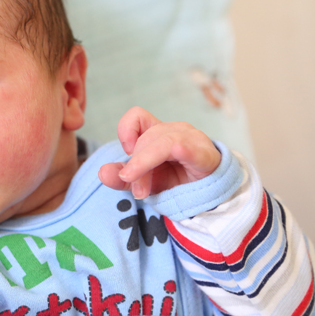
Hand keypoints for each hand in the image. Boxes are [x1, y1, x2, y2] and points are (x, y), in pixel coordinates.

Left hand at [98, 107, 220, 198]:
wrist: (212, 199)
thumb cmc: (178, 184)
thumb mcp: (144, 183)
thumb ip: (122, 179)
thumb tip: (102, 172)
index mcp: (158, 132)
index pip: (137, 116)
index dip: (126, 131)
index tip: (126, 156)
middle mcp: (174, 130)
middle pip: (145, 137)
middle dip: (135, 166)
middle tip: (136, 192)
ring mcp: (191, 139)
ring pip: (160, 141)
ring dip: (145, 166)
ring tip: (142, 192)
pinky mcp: (205, 154)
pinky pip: (183, 145)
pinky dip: (172, 151)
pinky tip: (166, 167)